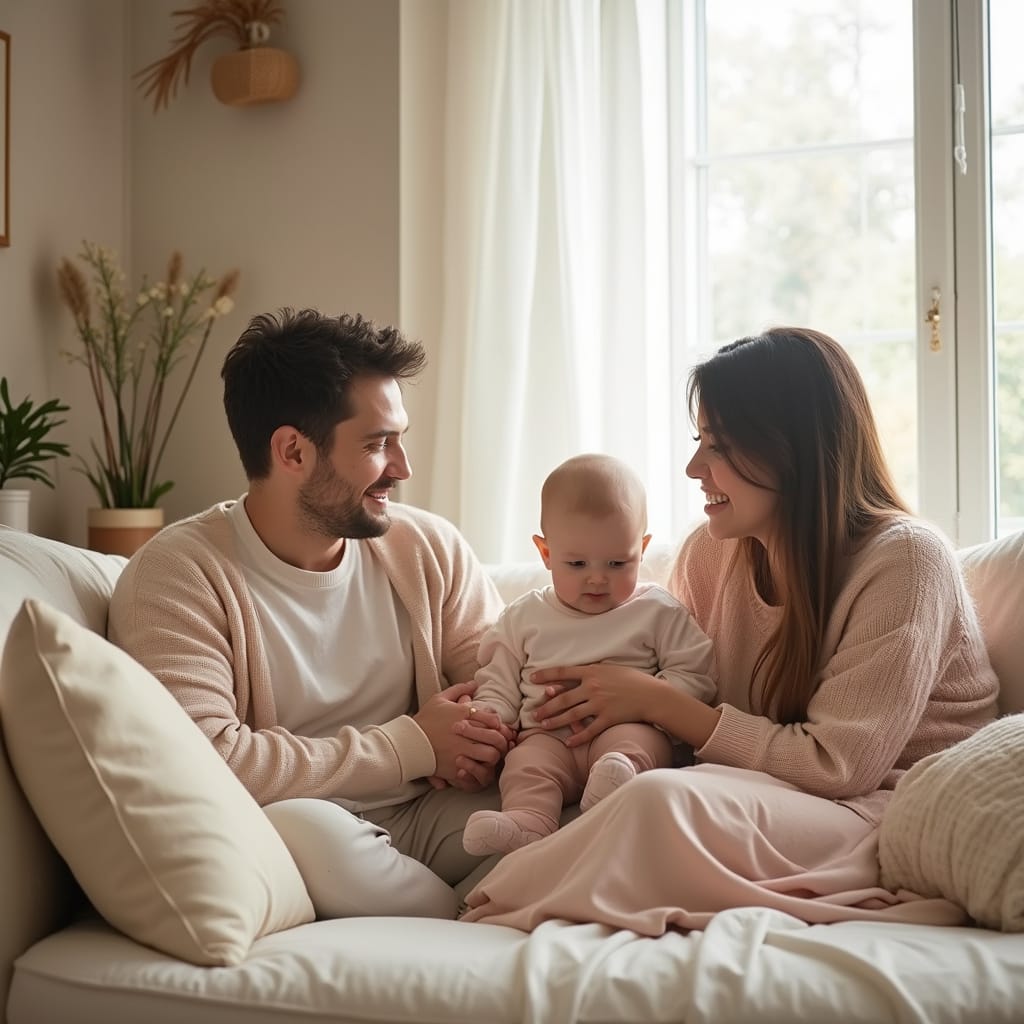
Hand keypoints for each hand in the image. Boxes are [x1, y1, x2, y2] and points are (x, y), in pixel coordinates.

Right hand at [413, 682, 512, 791]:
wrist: (409, 742)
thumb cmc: (425, 719)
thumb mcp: (439, 699)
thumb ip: (459, 689)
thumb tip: (474, 684)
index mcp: (463, 714)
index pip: (493, 720)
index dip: (499, 725)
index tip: (496, 728)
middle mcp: (465, 732)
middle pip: (496, 738)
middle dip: (502, 742)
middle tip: (500, 744)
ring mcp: (462, 750)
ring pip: (490, 755)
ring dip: (494, 756)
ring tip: (491, 756)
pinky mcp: (457, 766)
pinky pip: (478, 770)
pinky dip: (483, 769)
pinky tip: (481, 766)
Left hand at [530, 663, 657, 746]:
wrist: (651, 694)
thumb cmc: (631, 680)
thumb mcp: (609, 669)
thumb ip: (591, 672)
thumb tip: (573, 675)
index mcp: (592, 672)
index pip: (563, 672)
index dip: (546, 675)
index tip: (532, 679)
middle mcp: (593, 687)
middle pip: (563, 698)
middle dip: (546, 706)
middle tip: (533, 713)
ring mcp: (600, 704)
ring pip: (571, 715)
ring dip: (555, 721)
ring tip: (543, 725)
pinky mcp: (608, 719)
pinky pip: (589, 730)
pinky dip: (577, 738)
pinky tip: (568, 743)